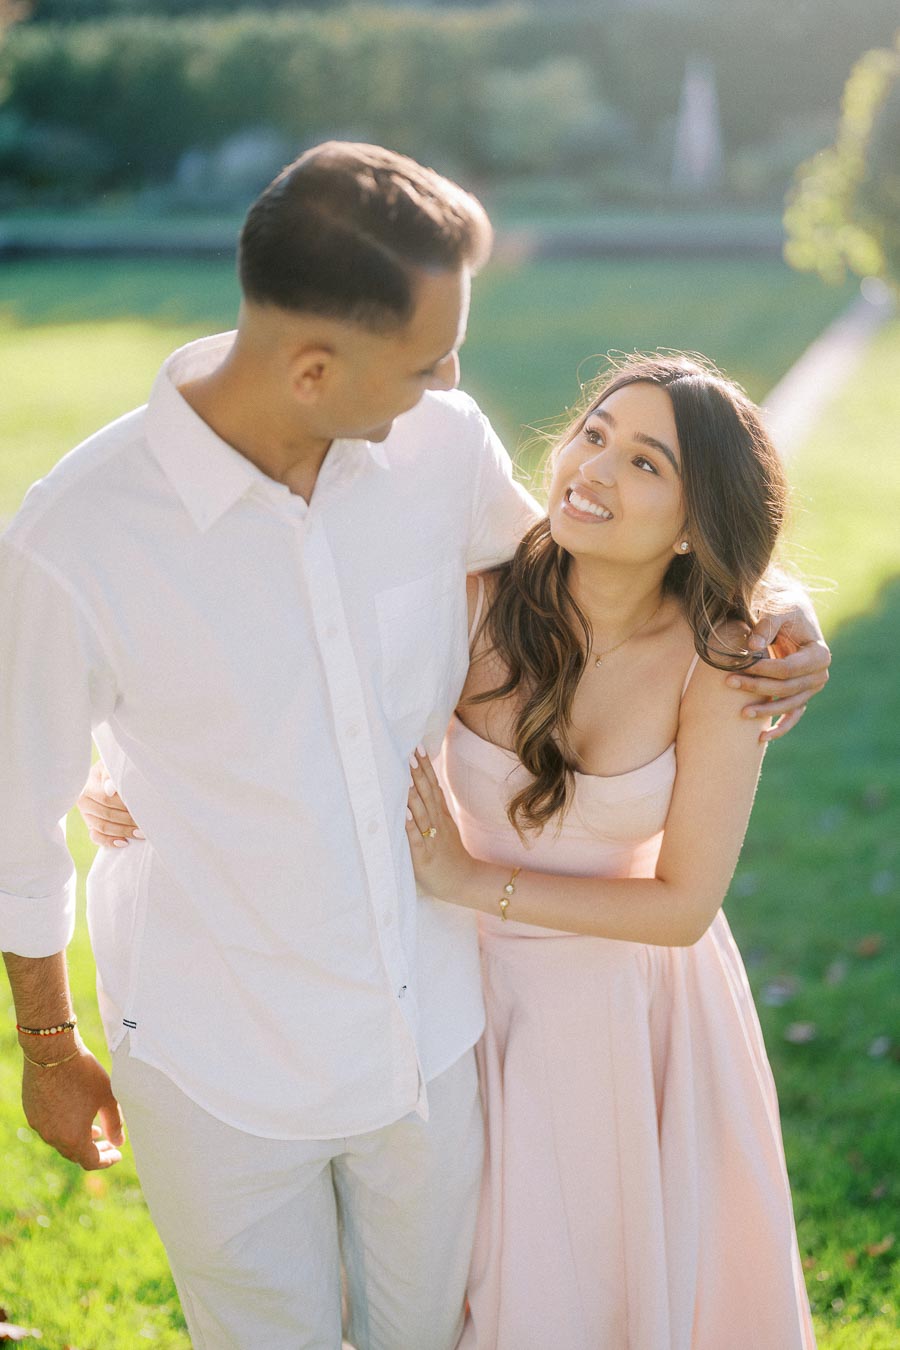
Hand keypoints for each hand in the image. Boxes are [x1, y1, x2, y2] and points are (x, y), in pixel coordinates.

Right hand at [22, 1040, 124, 1169]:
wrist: (52, 1052)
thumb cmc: (84, 1074)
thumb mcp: (107, 1098)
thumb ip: (115, 1123)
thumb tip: (119, 1142)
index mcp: (73, 1139)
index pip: (91, 1161)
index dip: (106, 1160)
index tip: (117, 1155)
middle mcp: (52, 1137)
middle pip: (75, 1154)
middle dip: (94, 1150)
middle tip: (108, 1143)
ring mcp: (39, 1125)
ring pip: (61, 1141)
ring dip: (78, 1139)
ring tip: (94, 1130)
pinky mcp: (31, 1112)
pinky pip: (49, 1127)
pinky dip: (64, 1127)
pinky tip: (73, 1115)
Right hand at [77, 761, 142, 846]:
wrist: (107, 775)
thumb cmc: (113, 769)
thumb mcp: (111, 765)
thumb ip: (110, 774)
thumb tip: (110, 790)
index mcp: (87, 786)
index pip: (107, 799)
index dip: (124, 805)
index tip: (140, 808)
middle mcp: (84, 802)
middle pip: (107, 815)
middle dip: (128, 820)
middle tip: (145, 824)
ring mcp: (86, 815)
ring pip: (102, 827)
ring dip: (123, 832)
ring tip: (140, 834)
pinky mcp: (91, 826)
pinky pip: (96, 837)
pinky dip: (109, 842)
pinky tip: (124, 843)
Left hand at [405, 748, 475, 901]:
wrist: (465, 882)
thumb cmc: (449, 855)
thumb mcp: (446, 828)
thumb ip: (435, 809)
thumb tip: (423, 787)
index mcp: (440, 816)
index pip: (433, 786)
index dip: (425, 767)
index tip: (417, 747)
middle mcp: (437, 823)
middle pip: (427, 793)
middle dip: (418, 772)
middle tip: (409, 752)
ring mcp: (431, 838)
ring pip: (422, 811)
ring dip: (412, 792)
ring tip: (405, 774)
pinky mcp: (423, 855)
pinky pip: (416, 838)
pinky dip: (410, 825)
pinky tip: (403, 813)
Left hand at [728, 599, 830, 741]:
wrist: (791, 612)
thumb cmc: (784, 608)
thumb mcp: (777, 610)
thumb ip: (765, 626)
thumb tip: (752, 647)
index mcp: (819, 654)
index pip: (788, 669)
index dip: (764, 669)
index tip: (741, 665)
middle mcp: (820, 674)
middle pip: (786, 688)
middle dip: (758, 688)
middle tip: (729, 682)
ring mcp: (811, 688)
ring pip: (788, 705)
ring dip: (766, 711)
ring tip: (741, 713)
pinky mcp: (801, 695)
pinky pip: (793, 716)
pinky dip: (780, 728)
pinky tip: (762, 737)